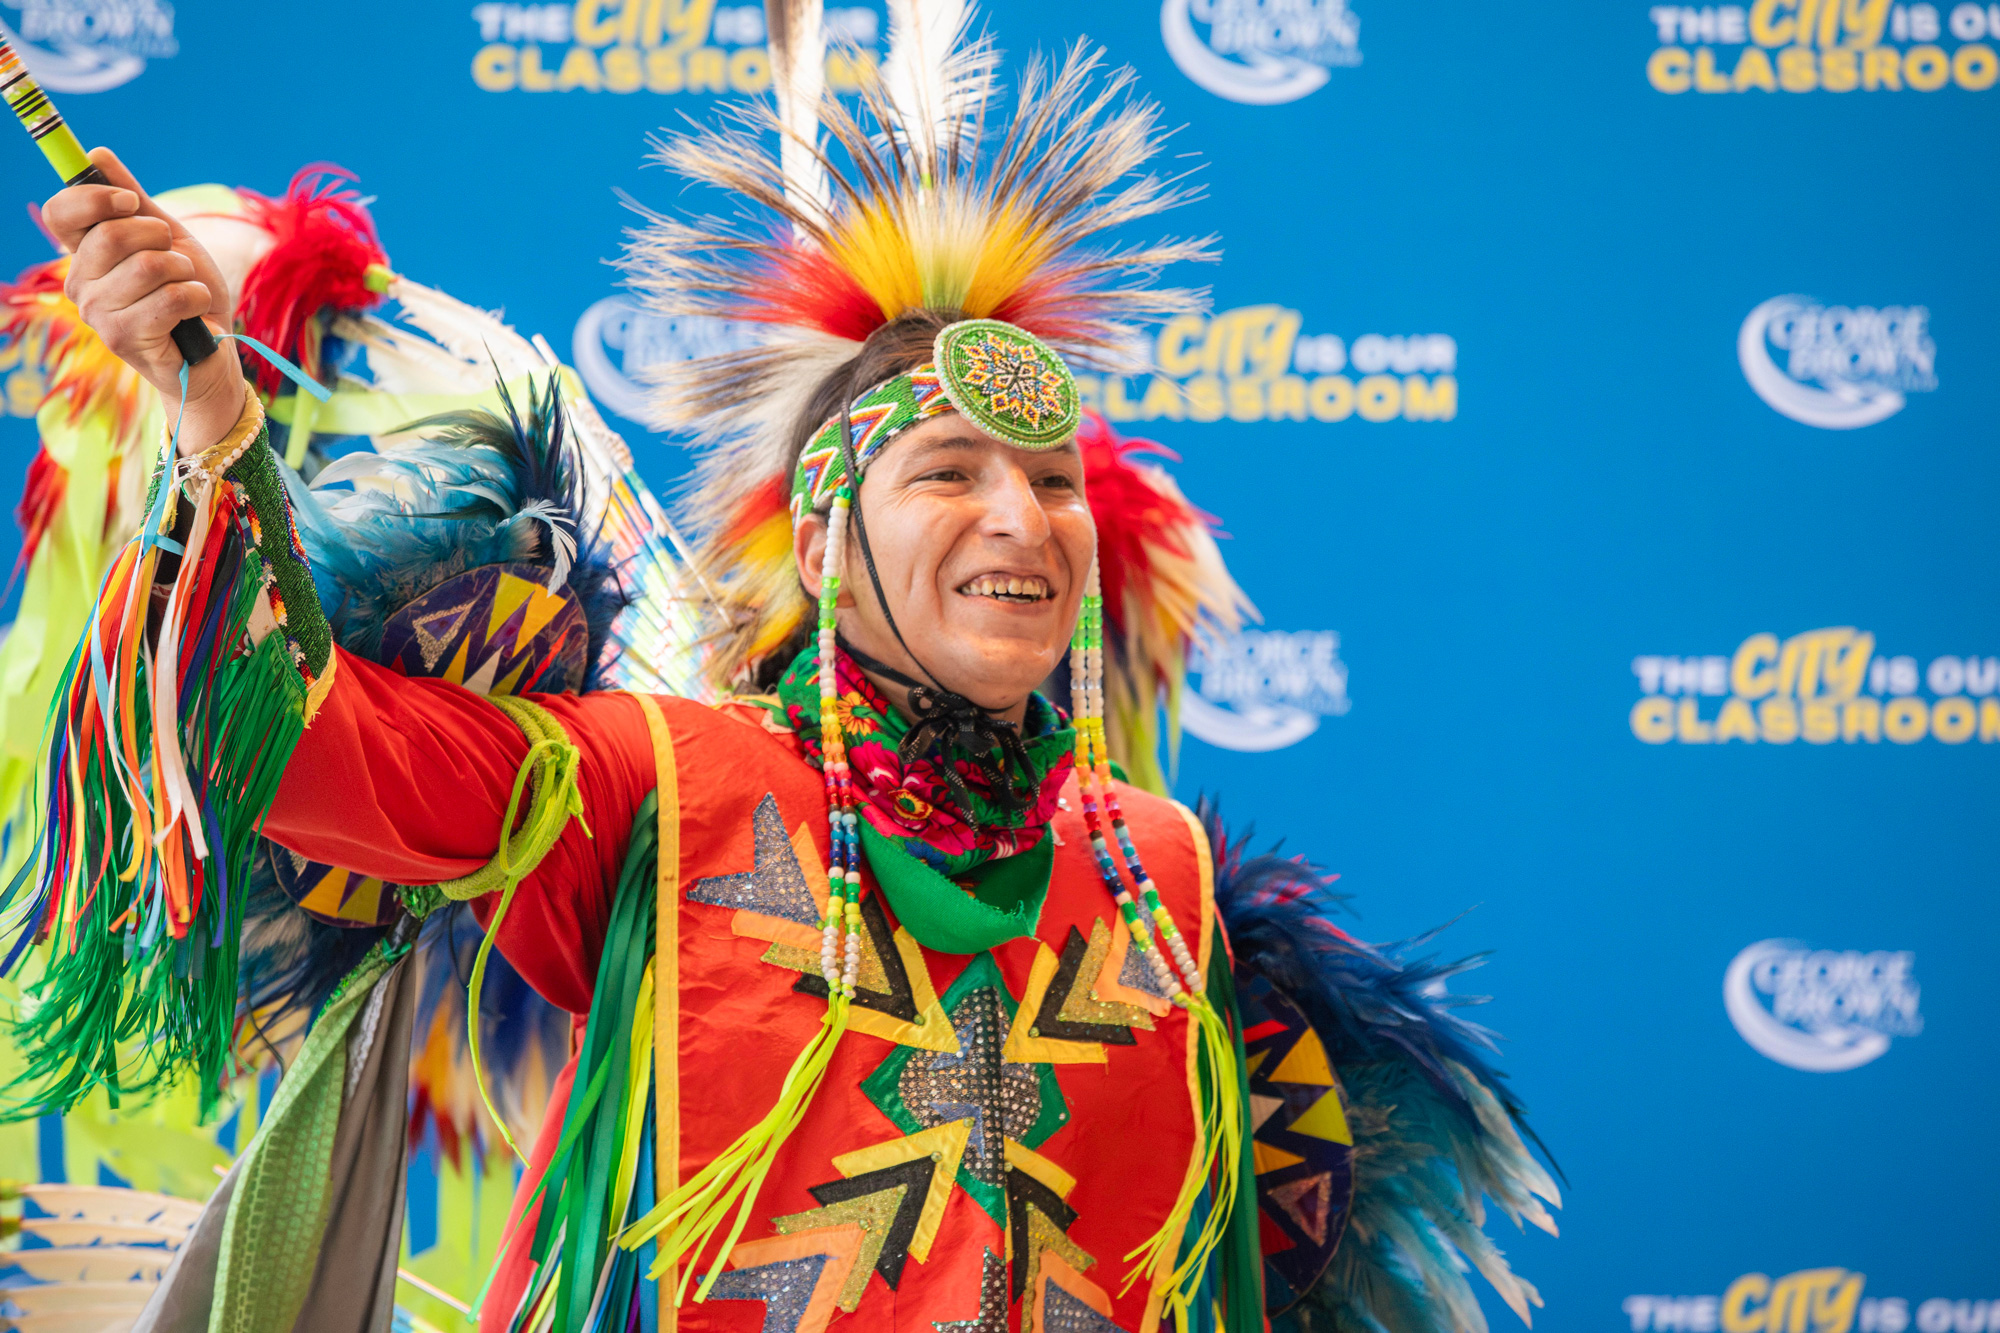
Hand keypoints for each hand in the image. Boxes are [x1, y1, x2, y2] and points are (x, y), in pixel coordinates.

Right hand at [42, 148, 246, 455]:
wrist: (212, 354)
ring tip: (187, 290)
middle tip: (176, 261)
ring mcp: (97, 314)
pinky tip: (196, 311)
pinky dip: (197, 297)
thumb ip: (134, 201)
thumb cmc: (188, 297)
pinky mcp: (123, 338)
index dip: (96, 197)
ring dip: (186, 273)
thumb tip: (97, 154)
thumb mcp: (167, 240)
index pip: (60, 212)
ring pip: (149, 266)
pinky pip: (171, 297)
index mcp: (84, 256)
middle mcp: (80, 284)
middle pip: (113, 234)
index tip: (131, 202)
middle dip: (162, 239)